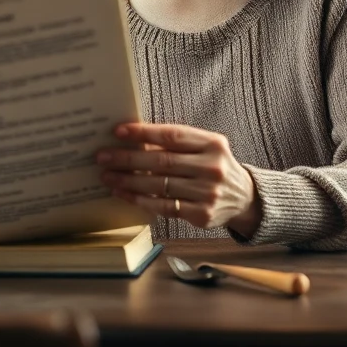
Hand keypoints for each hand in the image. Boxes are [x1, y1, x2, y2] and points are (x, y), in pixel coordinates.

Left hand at [96, 123, 262, 236]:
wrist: (244, 198)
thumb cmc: (213, 165)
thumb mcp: (203, 147)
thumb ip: (175, 143)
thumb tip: (132, 139)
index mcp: (212, 143)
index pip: (172, 135)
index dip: (143, 133)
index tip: (118, 131)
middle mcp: (212, 168)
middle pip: (162, 162)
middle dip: (127, 159)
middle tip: (102, 157)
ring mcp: (208, 193)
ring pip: (159, 186)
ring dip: (128, 181)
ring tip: (107, 175)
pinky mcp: (202, 215)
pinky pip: (164, 207)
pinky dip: (140, 200)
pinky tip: (123, 193)